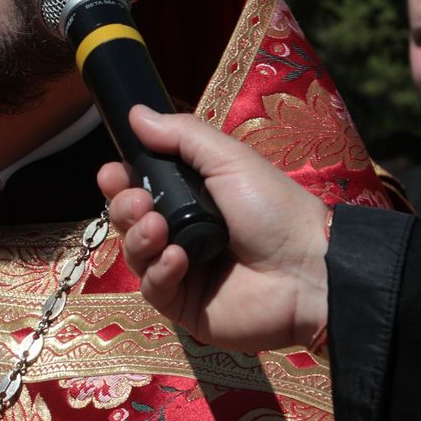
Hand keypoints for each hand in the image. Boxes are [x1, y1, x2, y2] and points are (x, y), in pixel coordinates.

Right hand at [98, 106, 329, 352]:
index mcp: (191, 199)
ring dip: (138, 238)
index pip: (140, 189)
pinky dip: (159, 272)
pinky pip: (153, 288)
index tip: (112, 172)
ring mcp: (181, 272)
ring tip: (159, 228)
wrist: (307, 268)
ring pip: (135, 255)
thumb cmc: (273, 209)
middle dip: (124, 208)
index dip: (120, 181)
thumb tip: (135, 113)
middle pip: (129, 221)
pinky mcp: (184, 306)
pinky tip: (178, 259)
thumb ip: (181, 136)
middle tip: (140, 202)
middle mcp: (181, 233)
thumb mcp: (229, 160)